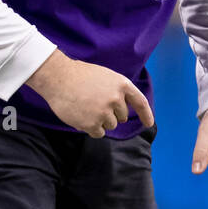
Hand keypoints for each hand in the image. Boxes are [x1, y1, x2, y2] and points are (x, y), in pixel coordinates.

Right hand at [25, 49, 153, 137]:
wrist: (58, 78)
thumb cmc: (79, 75)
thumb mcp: (105, 76)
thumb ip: (116, 91)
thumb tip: (122, 108)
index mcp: (122, 84)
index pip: (140, 102)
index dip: (146, 114)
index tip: (148, 124)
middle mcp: (116, 99)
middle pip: (121, 117)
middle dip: (110, 114)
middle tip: (94, 104)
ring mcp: (105, 112)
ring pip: (110, 126)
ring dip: (100, 121)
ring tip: (86, 108)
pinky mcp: (92, 124)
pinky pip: (98, 133)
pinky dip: (91, 128)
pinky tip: (81, 116)